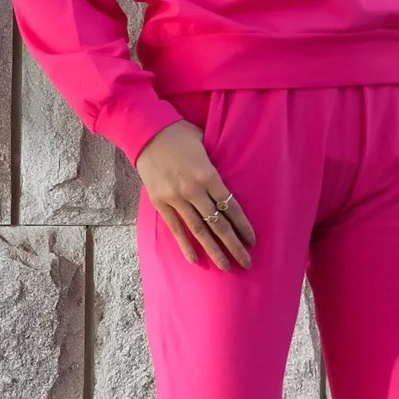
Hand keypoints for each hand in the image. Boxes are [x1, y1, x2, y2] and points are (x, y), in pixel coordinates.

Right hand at [135, 121, 256, 270]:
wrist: (146, 132)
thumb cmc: (180, 134)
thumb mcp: (206, 144)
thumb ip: (216, 165)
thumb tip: (229, 178)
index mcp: (208, 175)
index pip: (231, 206)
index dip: (243, 225)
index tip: (252, 241)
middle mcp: (193, 190)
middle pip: (218, 223)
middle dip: (234, 245)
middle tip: (246, 262)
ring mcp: (175, 198)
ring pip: (199, 230)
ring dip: (213, 250)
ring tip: (225, 266)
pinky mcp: (160, 203)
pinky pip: (175, 228)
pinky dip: (185, 245)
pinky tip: (195, 260)